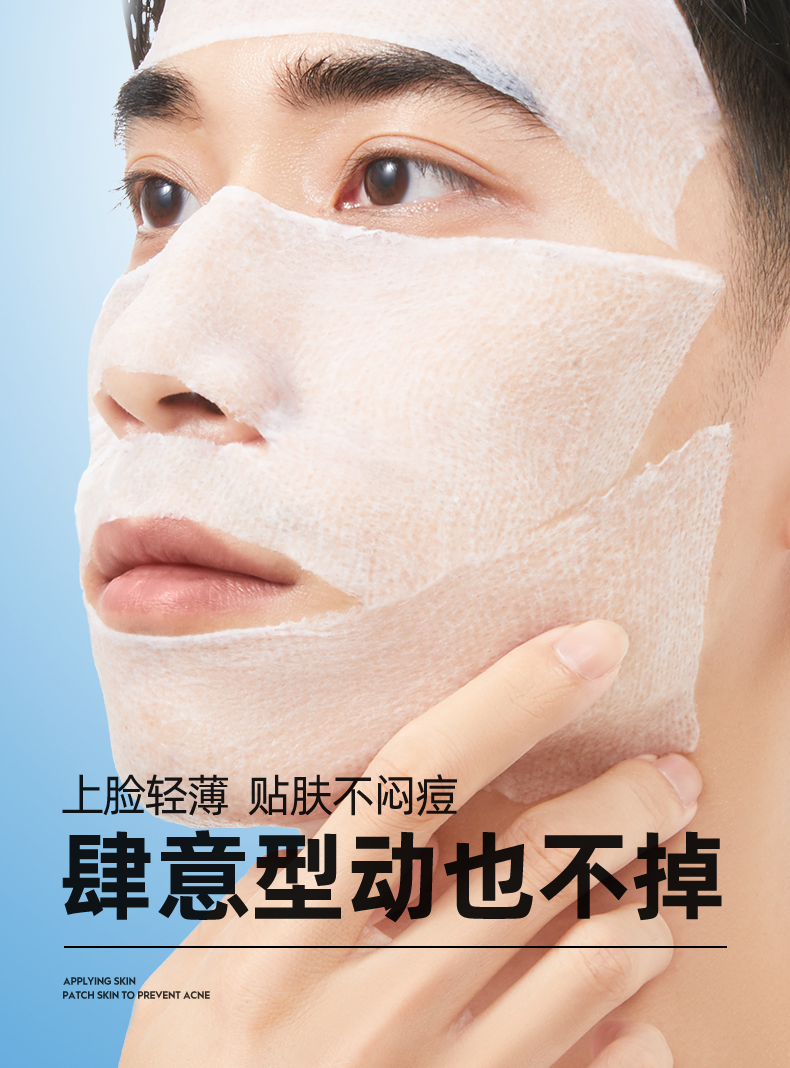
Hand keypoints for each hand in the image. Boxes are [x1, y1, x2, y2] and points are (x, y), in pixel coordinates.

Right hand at [121, 620, 692, 1066]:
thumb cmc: (201, 1065)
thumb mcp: (219, 954)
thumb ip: (307, 872)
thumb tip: (415, 780)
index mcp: (288, 933)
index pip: (417, 779)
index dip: (514, 698)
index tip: (594, 643)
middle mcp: (366, 1009)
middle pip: (534, 864)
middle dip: (626, 800)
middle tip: (671, 772)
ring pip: (599, 964)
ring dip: (643, 907)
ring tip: (646, 888)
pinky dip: (636, 1026)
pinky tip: (623, 1008)